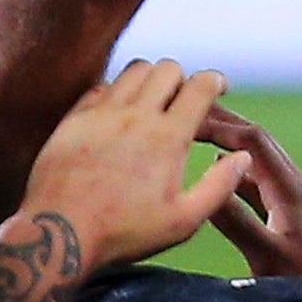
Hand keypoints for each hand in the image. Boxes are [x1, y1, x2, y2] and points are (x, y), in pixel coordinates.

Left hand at [20, 59, 251, 273]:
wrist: (59, 232)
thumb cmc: (124, 232)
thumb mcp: (182, 221)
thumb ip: (218, 187)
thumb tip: (242, 157)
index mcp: (167, 137)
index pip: (200, 86)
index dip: (216, 80)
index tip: (219, 87)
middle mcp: (135, 115)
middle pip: (167, 68)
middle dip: (183, 78)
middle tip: (183, 100)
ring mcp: (101, 113)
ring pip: (134, 70)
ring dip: (150, 79)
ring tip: (152, 101)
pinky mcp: (74, 119)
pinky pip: (102, 86)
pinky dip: (117, 92)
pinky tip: (118, 114)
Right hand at [196, 101, 301, 279]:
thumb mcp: (268, 256)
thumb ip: (237, 222)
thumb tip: (205, 184)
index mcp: (291, 190)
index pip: (255, 141)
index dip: (221, 125)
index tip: (189, 117)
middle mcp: (296, 185)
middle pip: (258, 140)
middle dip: (224, 120)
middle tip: (190, 103)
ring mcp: (296, 198)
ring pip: (259, 159)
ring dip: (229, 141)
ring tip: (197, 129)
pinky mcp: (293, 212)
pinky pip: (260, 179)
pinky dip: (236, 168)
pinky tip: (219, 170)